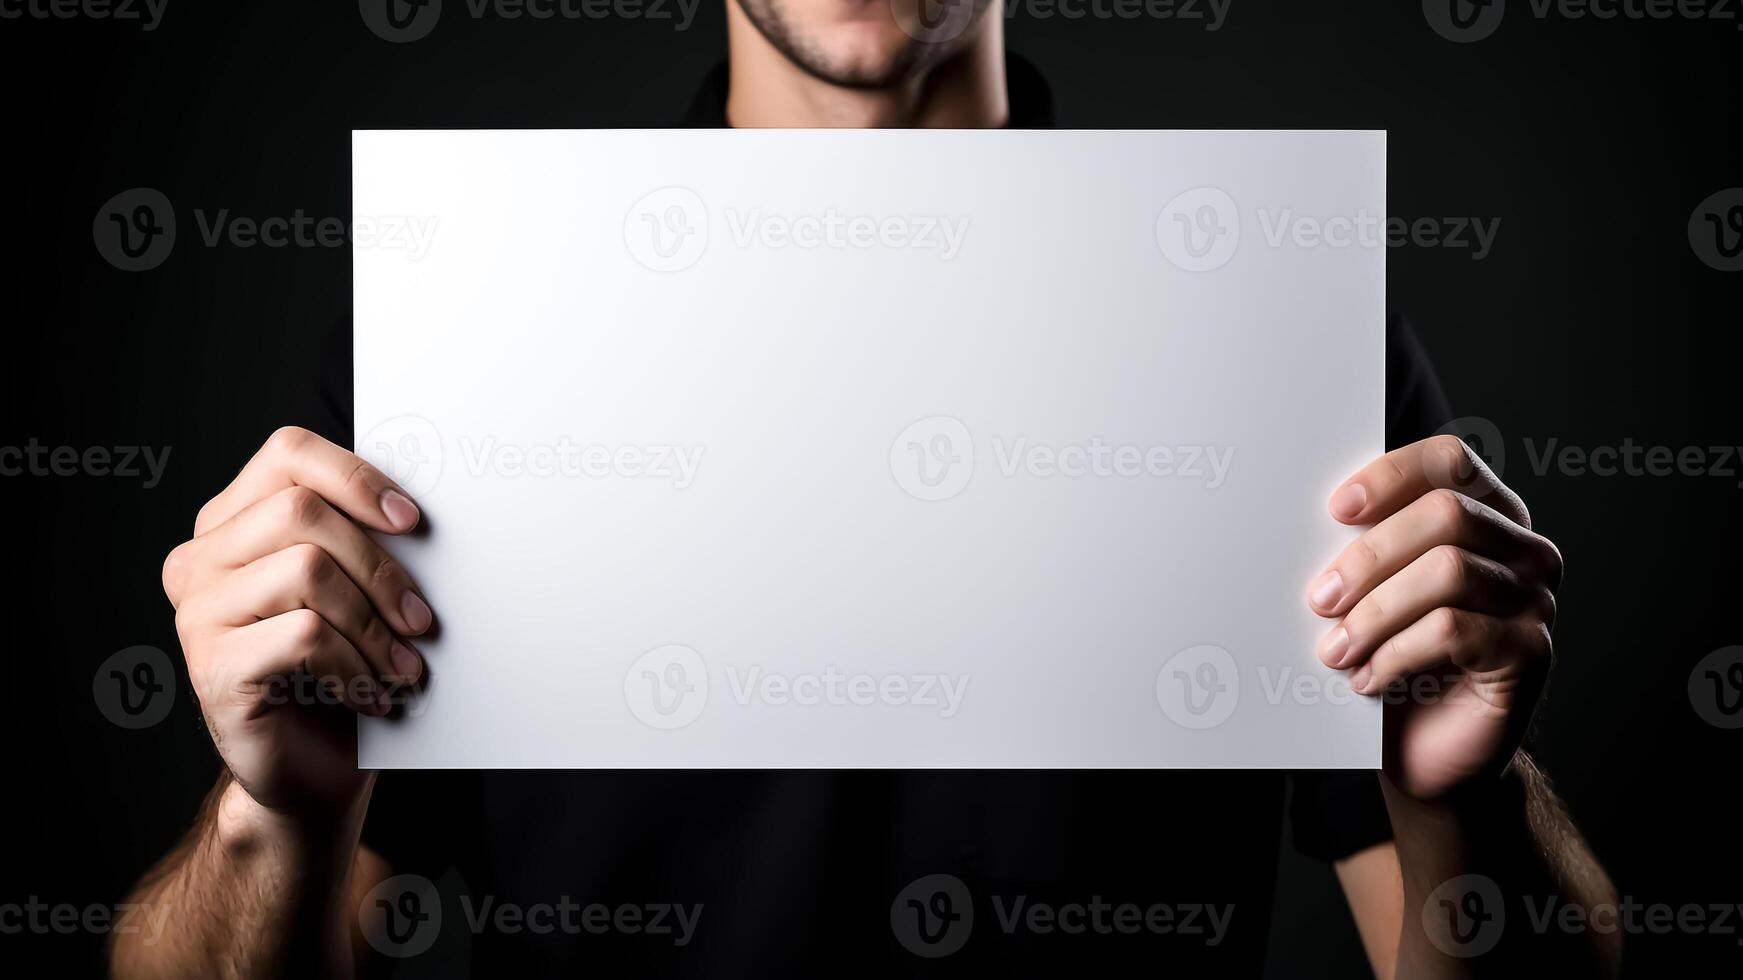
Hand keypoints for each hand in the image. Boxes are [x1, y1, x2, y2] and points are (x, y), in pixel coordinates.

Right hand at [162, 426, 431, 815]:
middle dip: (380, 565)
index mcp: (231, 524)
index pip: (287, 454)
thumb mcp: (353, 593)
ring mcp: (198, 613)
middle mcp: (201, 560)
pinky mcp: (212, 667)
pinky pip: (304, 635)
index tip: (412, 521)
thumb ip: (360, 541)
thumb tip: (415, 510)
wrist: (311, 772)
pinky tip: (373, 694)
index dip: (355, 477)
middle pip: (301, 512)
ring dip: (374, 623)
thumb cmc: (338, 671)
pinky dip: (356, 665)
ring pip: (306, 571)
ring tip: (403, 665)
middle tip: (421, 619)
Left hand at [1306, 435, 1561, 799]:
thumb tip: (1314, 522)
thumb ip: (1365, 551)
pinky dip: (1397, 653)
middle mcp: (1523, 549)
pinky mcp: (1530, 651)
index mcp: (1487, 514)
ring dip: (1376, 612)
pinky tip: (1367, 677)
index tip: (1336, 508)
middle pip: (1447, 514)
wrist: (1427, 750)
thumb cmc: (1396, 660)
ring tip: (1335, 649)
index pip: (1449, 462)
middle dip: (1371, 556)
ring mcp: (1535, 600)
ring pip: (1449, 572)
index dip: (1391, 476)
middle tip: (1320, 598)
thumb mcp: (1375, 595)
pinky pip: (1455, 631)